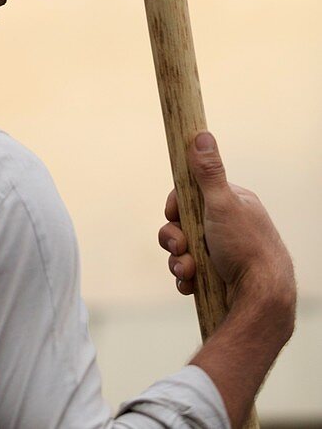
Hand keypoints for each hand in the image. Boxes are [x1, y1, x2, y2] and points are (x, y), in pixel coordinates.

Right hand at [158, 131, 295, 322]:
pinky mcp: (217, 276)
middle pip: (183, 222)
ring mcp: (222, 252)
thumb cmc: (246, 248)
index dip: (177, 204)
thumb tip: (201, 134)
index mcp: (232, 203)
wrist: (261, 299)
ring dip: (179, 260)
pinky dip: (186, 277)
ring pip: (183, 249)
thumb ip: (209, 172)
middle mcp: (227, 225)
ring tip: (189, 270)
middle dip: (175, 237)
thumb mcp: (223, 203)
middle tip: (180, 246)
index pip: (192, 194)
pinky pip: (189, 271)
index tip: (172, 212)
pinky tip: (192, 283)